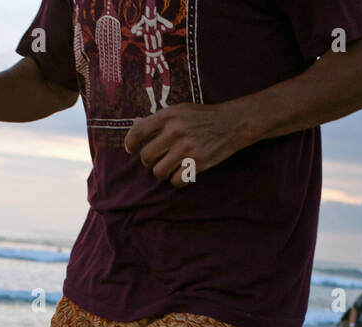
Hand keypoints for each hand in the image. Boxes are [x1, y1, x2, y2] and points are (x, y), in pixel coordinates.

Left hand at [124, 103, 246, 186]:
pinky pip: (176, 181)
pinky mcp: (197, 163)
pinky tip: (182, 173)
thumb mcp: (180, 110)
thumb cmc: (203, 117)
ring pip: (159, 172)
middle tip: (155, 160)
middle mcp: (175, 132)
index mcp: (168, 116)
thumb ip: (160, 119)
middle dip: (148, 162)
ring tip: (169, 167)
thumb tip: (136, 125)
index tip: (130, 149)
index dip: (130, 143)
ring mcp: (186, 149)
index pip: (138, 132)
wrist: (232, 123)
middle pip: (146, 157)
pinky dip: (177, 180)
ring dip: (162, 172)